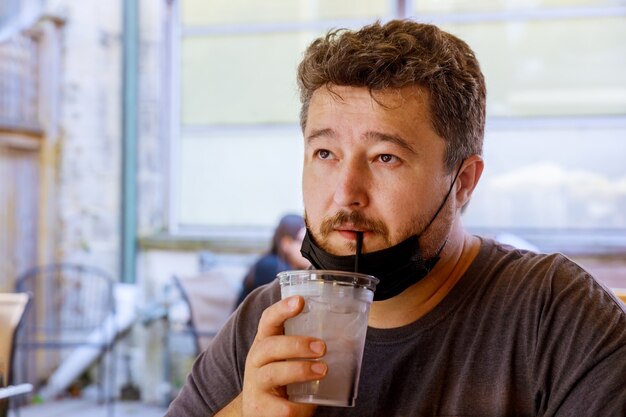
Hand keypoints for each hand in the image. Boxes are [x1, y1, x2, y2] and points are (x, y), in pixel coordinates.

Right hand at [242, 295, 326, 416]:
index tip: (300, 300)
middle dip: (297, 344)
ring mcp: (256, 385)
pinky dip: (299, 406)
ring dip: (300, 370)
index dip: (282, 308)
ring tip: (322, 370)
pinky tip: (310, 405)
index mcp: (264, 343)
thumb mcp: (287, 359)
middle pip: (270, 346)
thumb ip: (307, 347)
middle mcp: (256, 361)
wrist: (260, 412)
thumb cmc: (281, 379)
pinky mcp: (261, 409)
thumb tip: (348, 336)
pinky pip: (282, 407)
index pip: (268, 320)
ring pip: (273, 373)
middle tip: (322, 347)